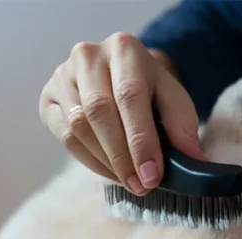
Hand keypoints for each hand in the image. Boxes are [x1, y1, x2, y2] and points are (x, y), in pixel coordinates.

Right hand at [39, 33, 203, 194]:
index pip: (129, 96)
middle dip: (121, 157)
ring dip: (105, 163)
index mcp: (124, 49)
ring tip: (128, 180)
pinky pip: (64, 137)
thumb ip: (182, 126)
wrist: (119, 72)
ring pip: (78, 128)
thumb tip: (193, 160)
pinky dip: (88, 161)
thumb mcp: (173, 97)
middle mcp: (88, 56)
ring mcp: (62, 76)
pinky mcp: (48, 98)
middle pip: (99, 112)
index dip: (140, 141)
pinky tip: (109, 170)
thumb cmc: (149, 88)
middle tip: (140, 186)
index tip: (151, 176)